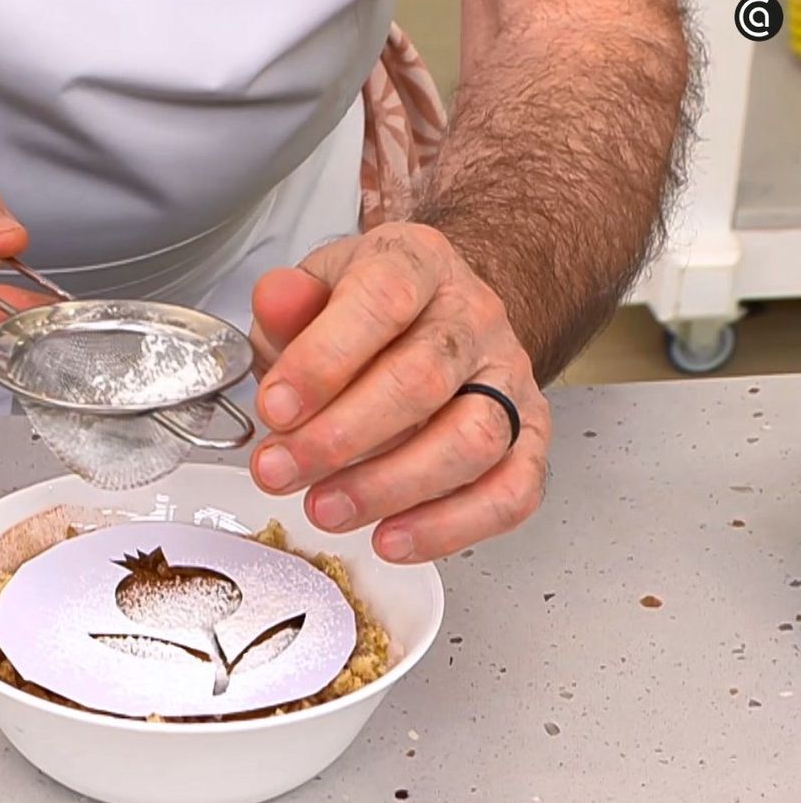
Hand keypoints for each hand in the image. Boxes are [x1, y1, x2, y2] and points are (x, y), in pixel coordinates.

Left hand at [248, 223, 551, 563]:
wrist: (434, 318)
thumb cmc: (366, 315)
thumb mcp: (314, 293)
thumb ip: (288, 304)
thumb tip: (275, 301)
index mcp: (417, 264)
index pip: (383, 300)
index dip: (325, 360)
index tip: (274, 410)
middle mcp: (474, 317)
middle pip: (422, 379)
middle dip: (340, 437)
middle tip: (280, 471)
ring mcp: (509, 378)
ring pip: (473, 439)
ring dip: (391, 487)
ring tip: (326, 509)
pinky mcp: (529, 437)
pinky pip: (512, 490)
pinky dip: (451, 526)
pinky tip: (392, 538)